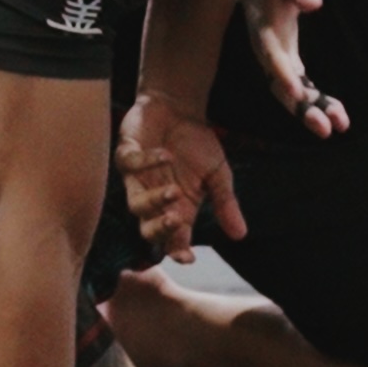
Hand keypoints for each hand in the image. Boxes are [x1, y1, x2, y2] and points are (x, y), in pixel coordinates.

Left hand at [116, 89, 246, 262]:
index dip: (178, 251)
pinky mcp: (126, 155)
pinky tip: (165, 155)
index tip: (188, 258)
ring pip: (136, 205)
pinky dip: (147, 163)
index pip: (174, 239)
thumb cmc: (197, 142)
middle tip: (177, 220)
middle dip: (160, 230)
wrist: (180, 107)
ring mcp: (138, 179)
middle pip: (148, 230)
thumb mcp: (217, 174)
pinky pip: (130, 166)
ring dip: (154, 201)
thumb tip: (241, 235)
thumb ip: (225, 203)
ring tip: (174, 190)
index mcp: (178, 208)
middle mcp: (155, 199)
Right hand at [242, 0, 348, 137]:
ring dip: (311, 110)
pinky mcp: (286, 61)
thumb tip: (312, 1)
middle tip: (324, 129)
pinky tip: (337, 115)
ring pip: (290, 91)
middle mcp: (266, 48)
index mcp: (264, 25)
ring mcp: (275, 58)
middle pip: (279, 83)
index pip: (271, 53)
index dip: (282, 73)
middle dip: (301, 107)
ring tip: (338, 127)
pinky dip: (316, 101)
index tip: (298, 92)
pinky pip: (300, 86)